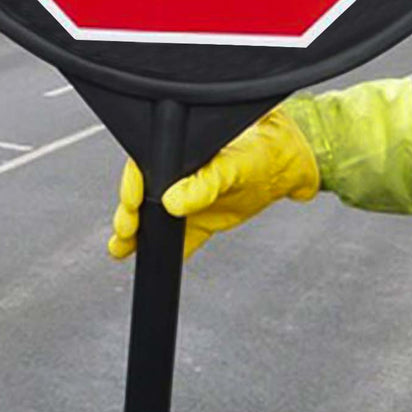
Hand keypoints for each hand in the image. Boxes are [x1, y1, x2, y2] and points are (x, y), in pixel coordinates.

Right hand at [107, 108, 319, 259]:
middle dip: (129, 213)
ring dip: (136, 234)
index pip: (146, 166)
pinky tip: (151, 259)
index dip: (133, 185)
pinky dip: (166, 251)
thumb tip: (174, 201)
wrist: (290, 167)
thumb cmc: (264, 152)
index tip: (132, 203)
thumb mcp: (235, 165)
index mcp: (182, 151)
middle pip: (143, 195)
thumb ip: (206, 183)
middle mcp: (180, 174)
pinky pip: (181, 239)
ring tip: (121, 248)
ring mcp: (190, 200)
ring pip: (154, 220)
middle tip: (126, 229)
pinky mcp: (204, 222)